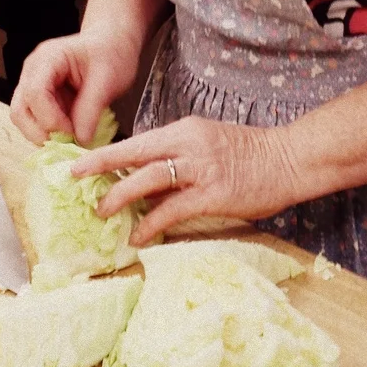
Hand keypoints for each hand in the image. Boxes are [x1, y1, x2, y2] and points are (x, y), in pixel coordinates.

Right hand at [12, 27, 143, 146]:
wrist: (112, 44)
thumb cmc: (111, 53)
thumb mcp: (108, 79)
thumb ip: (91, 109)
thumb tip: (80, 140)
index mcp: (47, 59)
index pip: (35, 93)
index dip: (50, 119)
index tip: (73, 132)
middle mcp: (33, 72)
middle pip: (20, 110)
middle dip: (41, 132)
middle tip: (68, 142)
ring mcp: (33, 85)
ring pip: (23, 119)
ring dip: (44, 135)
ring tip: (71, 138)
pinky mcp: (40, 99)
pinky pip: (35, 121)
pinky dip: (50, 133)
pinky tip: (70, 132)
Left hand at [73, 117, 302, 245]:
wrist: (292, 159)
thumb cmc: (254, 154)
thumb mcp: (211, 143)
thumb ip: (181, 157)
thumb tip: (147, 181)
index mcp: (186, 130)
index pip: (139, 140)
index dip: (108, 152)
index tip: (83, 161)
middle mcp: (189, 144)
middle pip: (134, 152)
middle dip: (100, 164)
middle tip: (74, 177)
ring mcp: (201, 168)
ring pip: (148, 179)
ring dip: (120, 196)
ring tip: (102, 211)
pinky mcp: (213, 194)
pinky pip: (172, 210)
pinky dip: (151, 224)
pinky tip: (138, 236)